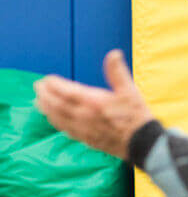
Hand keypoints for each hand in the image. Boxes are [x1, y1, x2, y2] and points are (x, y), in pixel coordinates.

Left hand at [34, 50, 154, 160]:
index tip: (47, 78)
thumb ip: (117, 72)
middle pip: (56, 103)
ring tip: (38, 101)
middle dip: (44, 94)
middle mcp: (83, 115)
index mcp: (93, 101)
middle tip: (37, 87)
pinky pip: (64, 129)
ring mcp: (83, 128)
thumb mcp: (130, 90)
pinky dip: (54, 121)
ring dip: (45, 108)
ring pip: (57, 117)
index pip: (65, 90)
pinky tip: (52, 118)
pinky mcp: (86, 138)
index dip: (53, 84)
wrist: (142, 142)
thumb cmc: (137, 116)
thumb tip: (114, 54)